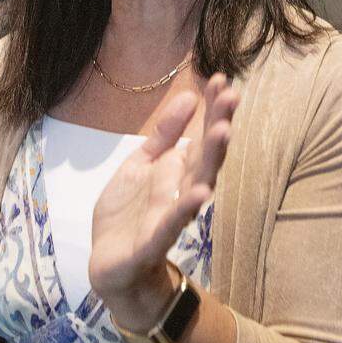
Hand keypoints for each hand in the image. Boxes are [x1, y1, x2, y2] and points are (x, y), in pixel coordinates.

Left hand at [89, 74, 237, 330]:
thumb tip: (187, 97)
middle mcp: (181, 191)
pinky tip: (200, 193)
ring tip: (223, 133)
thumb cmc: (129, 213)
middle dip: (218, 126)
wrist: (109, 263)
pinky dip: (184, 209)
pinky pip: (171, 223)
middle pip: (205, 156)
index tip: (222, 79)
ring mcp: (170, 215)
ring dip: (210, 161)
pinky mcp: (153, 240)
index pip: (201, 136)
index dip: (211, 109)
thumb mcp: (141, 165)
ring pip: (196, 185)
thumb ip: (164, 135)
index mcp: (178, 172)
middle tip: (232, 96)